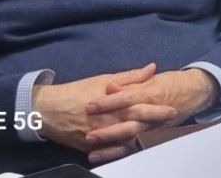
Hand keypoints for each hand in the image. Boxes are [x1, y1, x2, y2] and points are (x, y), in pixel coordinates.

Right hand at [33, 63, 176, 161]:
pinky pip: (110, 151)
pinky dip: (123, 150)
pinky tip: (137, 148)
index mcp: (111, 103)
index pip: (138, 106)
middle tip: (171, 122)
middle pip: (136, 125)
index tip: (172, 107)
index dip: (157, 108)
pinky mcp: (91, 146)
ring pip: (125, 140)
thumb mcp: (103, 79)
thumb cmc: (77, 92)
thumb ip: (130, 77)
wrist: (48, 110)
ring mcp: (99, 136)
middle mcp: (107, 121)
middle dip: (155, 124)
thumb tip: (151, 68)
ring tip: (159, 136)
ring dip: (143, 138)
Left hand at [83, 68, 217, 160]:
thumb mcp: (153, 78)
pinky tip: (103, 156)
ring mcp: (154, 127)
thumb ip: (132, 81)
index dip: (109, 102)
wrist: (196, 92)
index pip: (128, 98)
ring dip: (111, 145)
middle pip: (129, 122)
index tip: (90, 105)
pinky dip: (119, 153)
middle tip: (88, 133)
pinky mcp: (154, 136)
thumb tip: (111, 86)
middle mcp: (153, 113)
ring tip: (92, 149)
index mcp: (152, 94)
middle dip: (108, 129)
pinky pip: (136, 147)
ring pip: (132, 139)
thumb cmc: (173, 83)